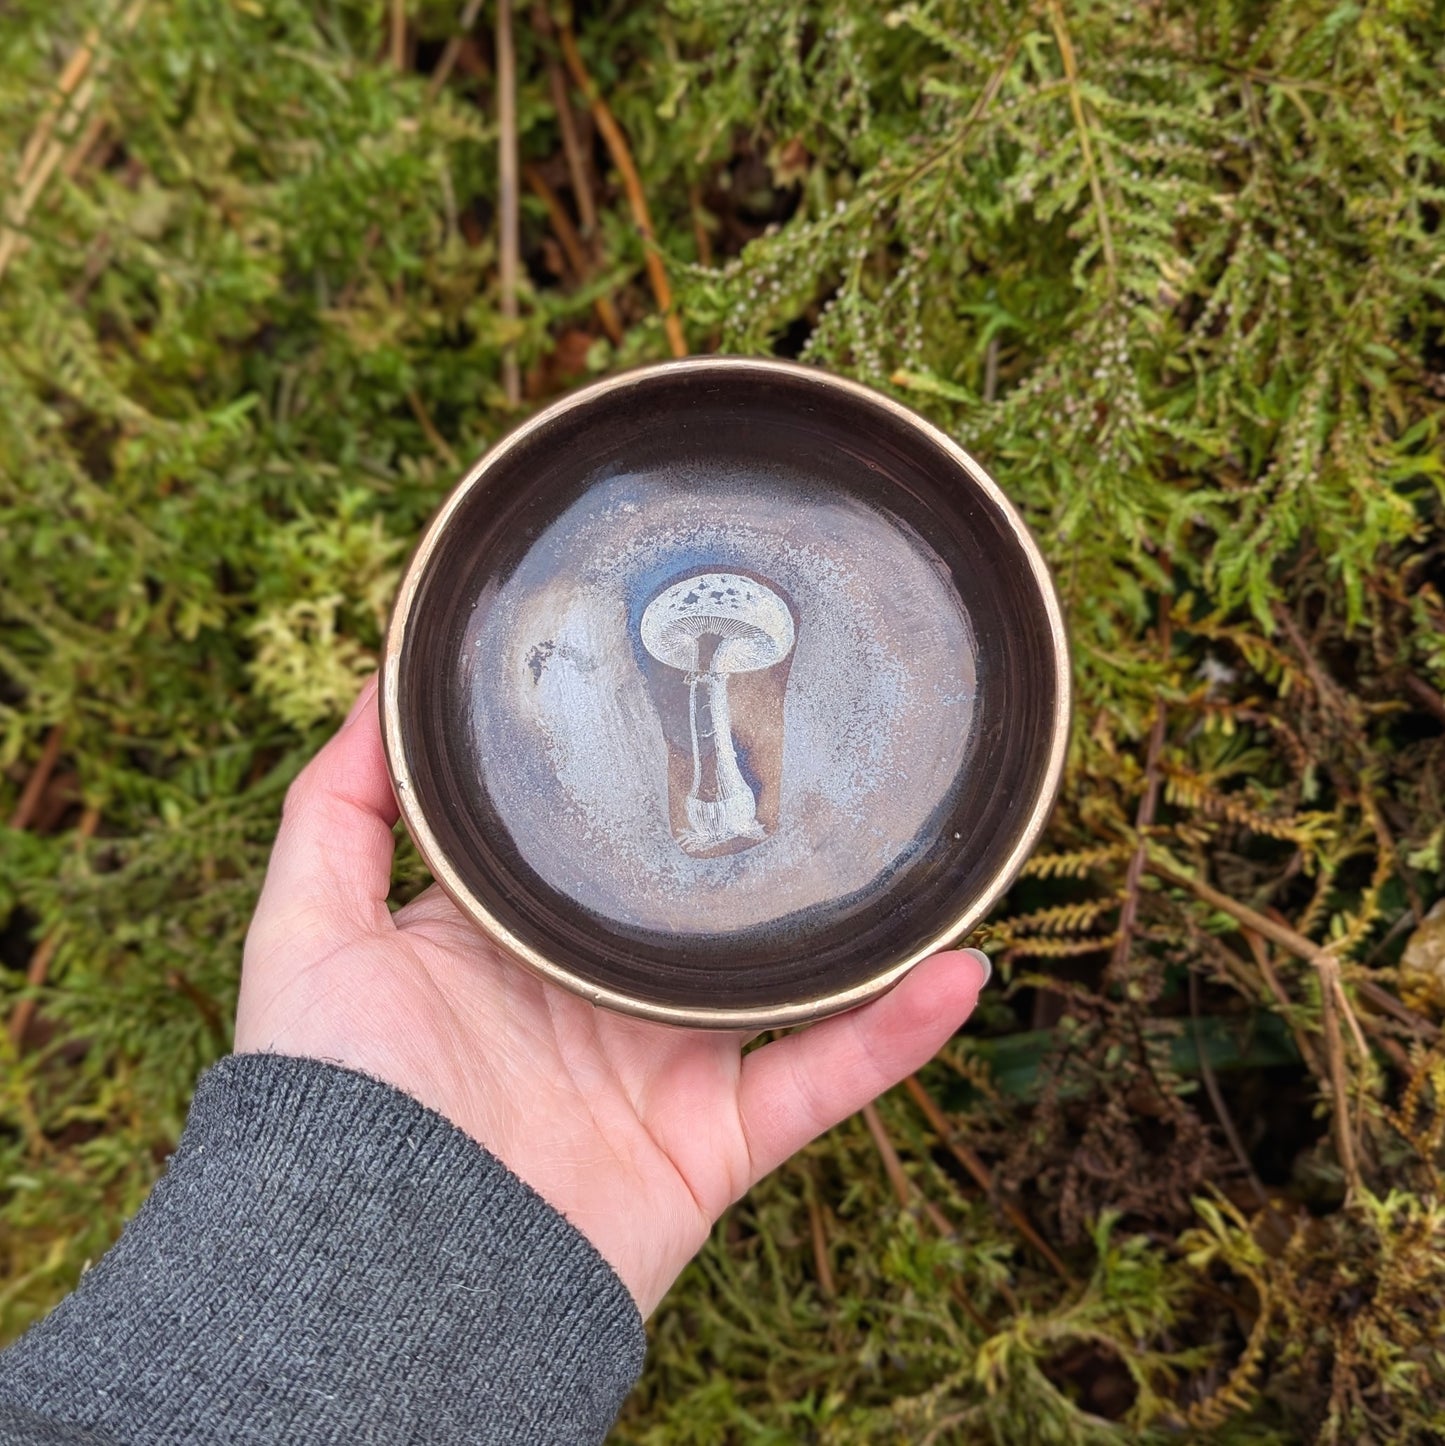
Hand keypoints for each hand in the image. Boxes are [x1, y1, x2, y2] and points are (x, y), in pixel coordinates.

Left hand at [236, 675, 989, 1314]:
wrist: (382, 1275)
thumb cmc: (331, 1101)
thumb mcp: (309, 927)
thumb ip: (338, 807)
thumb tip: (381, 686)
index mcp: (519, 940)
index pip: (596, 844)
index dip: (640, 777)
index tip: (692, 695)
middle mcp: (600, 994)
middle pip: (703, 907)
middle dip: (762, 842)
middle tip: (824, 745)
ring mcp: (666, 1065)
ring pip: (787, 983)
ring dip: (860, 927)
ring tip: (920, 843)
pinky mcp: (717, 1139)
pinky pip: (826, 1079)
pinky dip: (897, 1034)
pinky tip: (957, 968)